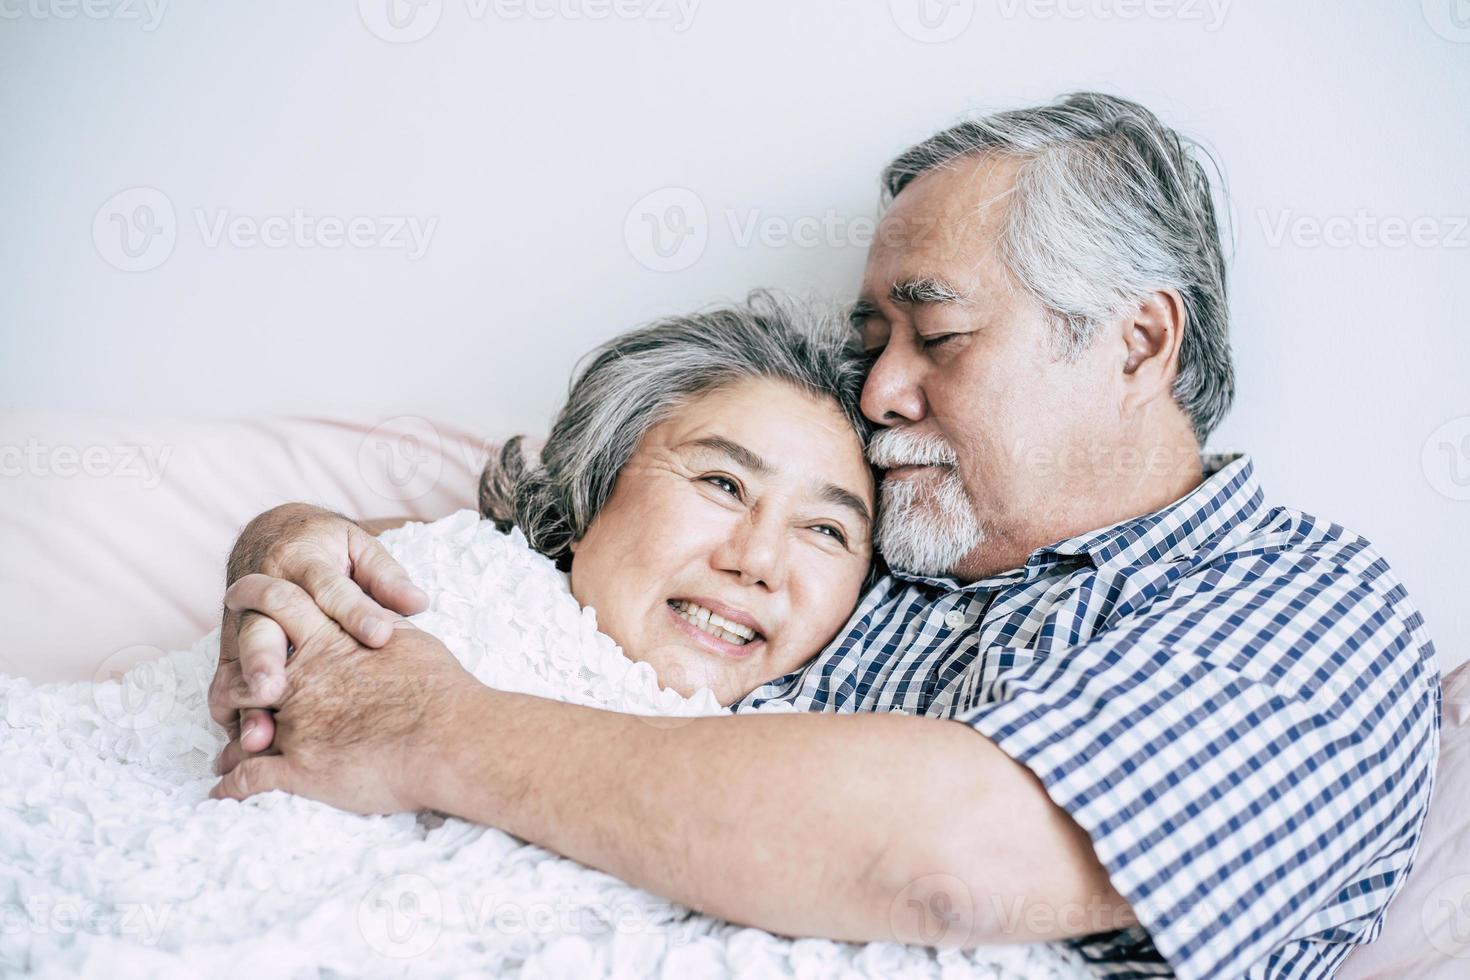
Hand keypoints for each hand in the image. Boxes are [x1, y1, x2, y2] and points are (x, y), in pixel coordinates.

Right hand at [209, 503, 428, 753]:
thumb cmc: (326, 546)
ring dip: (244, 701)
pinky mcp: (232, 649)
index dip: (356, 612)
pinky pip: (226, 681)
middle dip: (265, 660)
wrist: (271, 536)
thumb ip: (384, 576)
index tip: (381, 637)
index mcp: (303, 562)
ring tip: (259, 735)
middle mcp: (264, 594)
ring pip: (238, 664)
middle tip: (275, 690)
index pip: (330, 588)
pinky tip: (246, 744)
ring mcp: (243, 623)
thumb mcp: (357, 547)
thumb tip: (418, 602)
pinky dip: (232, 712)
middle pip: (262, 627)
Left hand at [210, 573, 477, 813]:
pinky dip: (232, 785)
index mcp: (331, 640)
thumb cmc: (439, 688)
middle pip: (249, 659)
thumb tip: (381, 616)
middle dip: (232, 669)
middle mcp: (303, 677)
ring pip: (241, 718)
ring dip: (230, 737)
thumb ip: (384, 623)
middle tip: (223, 685)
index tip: (242, 592)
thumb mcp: (409, 639)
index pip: (281, 602)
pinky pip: (250, 776)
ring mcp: (297, 722)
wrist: (447, 736)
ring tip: (222, 756)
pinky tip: (224, 792)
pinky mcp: (300, 767)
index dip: (257, 594)